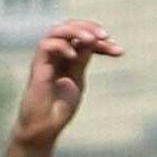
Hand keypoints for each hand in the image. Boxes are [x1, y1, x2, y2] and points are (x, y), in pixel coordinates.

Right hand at [12, 19, 122, 149]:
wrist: (45, 128)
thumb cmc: (59, 108)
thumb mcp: (77, 80)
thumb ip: (82, 61)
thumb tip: (91, 41)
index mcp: (68, 57)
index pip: (85, 41)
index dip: (102, 43)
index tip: (119, 52)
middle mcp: (57, 53)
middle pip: (72, 28)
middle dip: (90, 28)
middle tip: (105, 36)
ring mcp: (46, 58)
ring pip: (58, 30)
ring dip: (76, 31)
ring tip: (91, 40)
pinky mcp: (37, 65)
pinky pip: (47, 45)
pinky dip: (61, 47)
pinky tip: (73, 57)